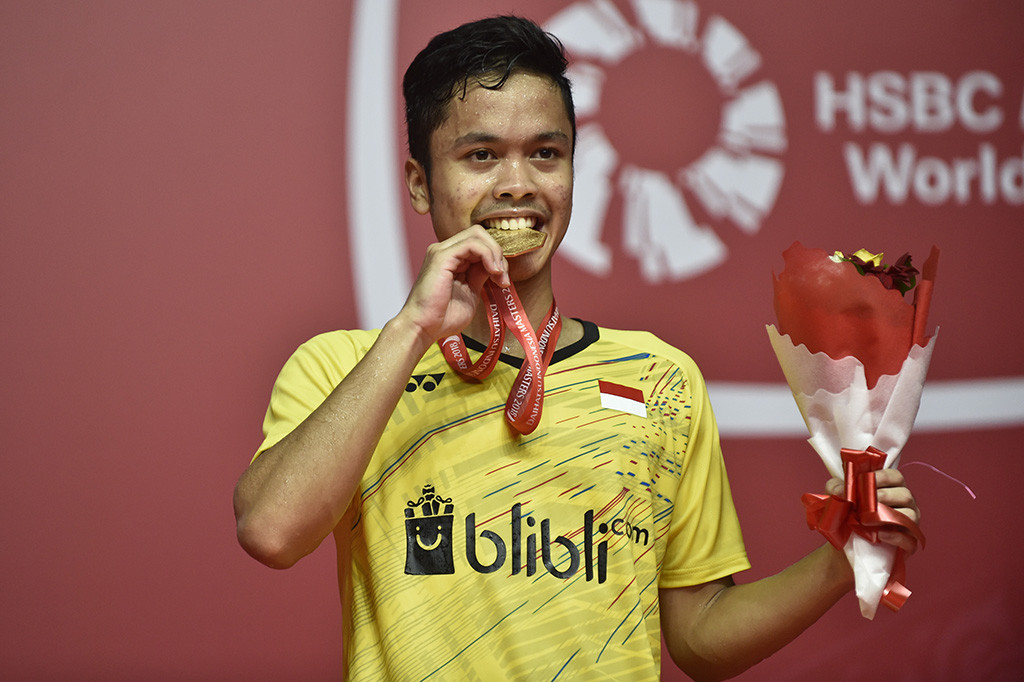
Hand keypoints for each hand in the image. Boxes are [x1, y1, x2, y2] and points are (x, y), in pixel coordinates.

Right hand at [398, 226, 509, 343]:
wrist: (424, 328)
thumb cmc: (443, 317)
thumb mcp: (470, 292)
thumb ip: (480, 275)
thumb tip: (495, 266)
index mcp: (451, 259)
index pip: (480, 244)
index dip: (497, 258)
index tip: (504, 281)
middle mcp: (445, 250)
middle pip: (479, 234)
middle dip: (497, 252)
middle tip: (503, 277)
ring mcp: (442, 251)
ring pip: (477, 234)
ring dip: (495, 254)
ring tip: (499, 276)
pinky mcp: (442, 256)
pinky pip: (472, 244)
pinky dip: (488, 255)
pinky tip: (493, 272)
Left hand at [825, 469, 921, 554]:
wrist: (844, 543)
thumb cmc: (846, 515)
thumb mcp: (836, 497)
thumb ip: (836, 488)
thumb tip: (841, 489)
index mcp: (891, 489)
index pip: (896, 477)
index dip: (884, 476)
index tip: (867, 478)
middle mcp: (904, 504)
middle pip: (905, 495)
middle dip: (884, 496)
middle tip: (865, 502)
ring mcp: (908, 524)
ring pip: (911, 515)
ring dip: (890, 515)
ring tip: (868, 519)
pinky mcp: (907, 544)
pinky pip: (909, 539)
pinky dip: (895, 536)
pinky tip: (880, 534)